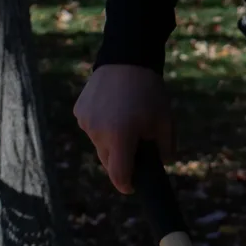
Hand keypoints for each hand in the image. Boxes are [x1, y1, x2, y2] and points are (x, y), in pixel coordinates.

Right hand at [74, 64, 173, 192]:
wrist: (127, 57)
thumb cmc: (150, 93)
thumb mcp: (166, 125)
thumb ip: (165, 152)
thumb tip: (160, 166)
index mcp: (120, 137)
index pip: (119, 176)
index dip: (127, 186)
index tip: (133, 187)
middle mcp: (98, 132)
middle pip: (109, 162)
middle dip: (122, 162)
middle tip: (136, 150)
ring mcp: (86, 122)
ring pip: (100, 146)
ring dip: (112, 144)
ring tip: (125, 125)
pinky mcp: (79, 112)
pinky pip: (92, 130)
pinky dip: (102, 129)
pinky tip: (113, 113)